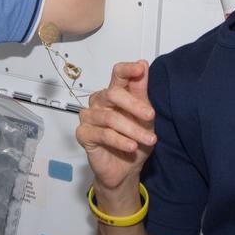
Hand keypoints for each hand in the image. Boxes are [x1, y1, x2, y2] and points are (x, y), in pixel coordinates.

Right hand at [75, 60, 155, 205]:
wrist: (126, 169)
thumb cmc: (134, 141)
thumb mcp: (144, 117)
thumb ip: (141, 92)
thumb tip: (142, 65)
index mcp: (114, 93)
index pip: (117, 74)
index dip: (128, 69)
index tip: (140, 68)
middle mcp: (100, 102)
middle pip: (113, 93)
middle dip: (135, 106)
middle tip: (150, 116)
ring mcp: (89, 117)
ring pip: (111, 117)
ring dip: (133, 129)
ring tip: (149, 139)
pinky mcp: (83, 134)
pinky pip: (103, 134)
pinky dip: (120, 140)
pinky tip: (131, 146)